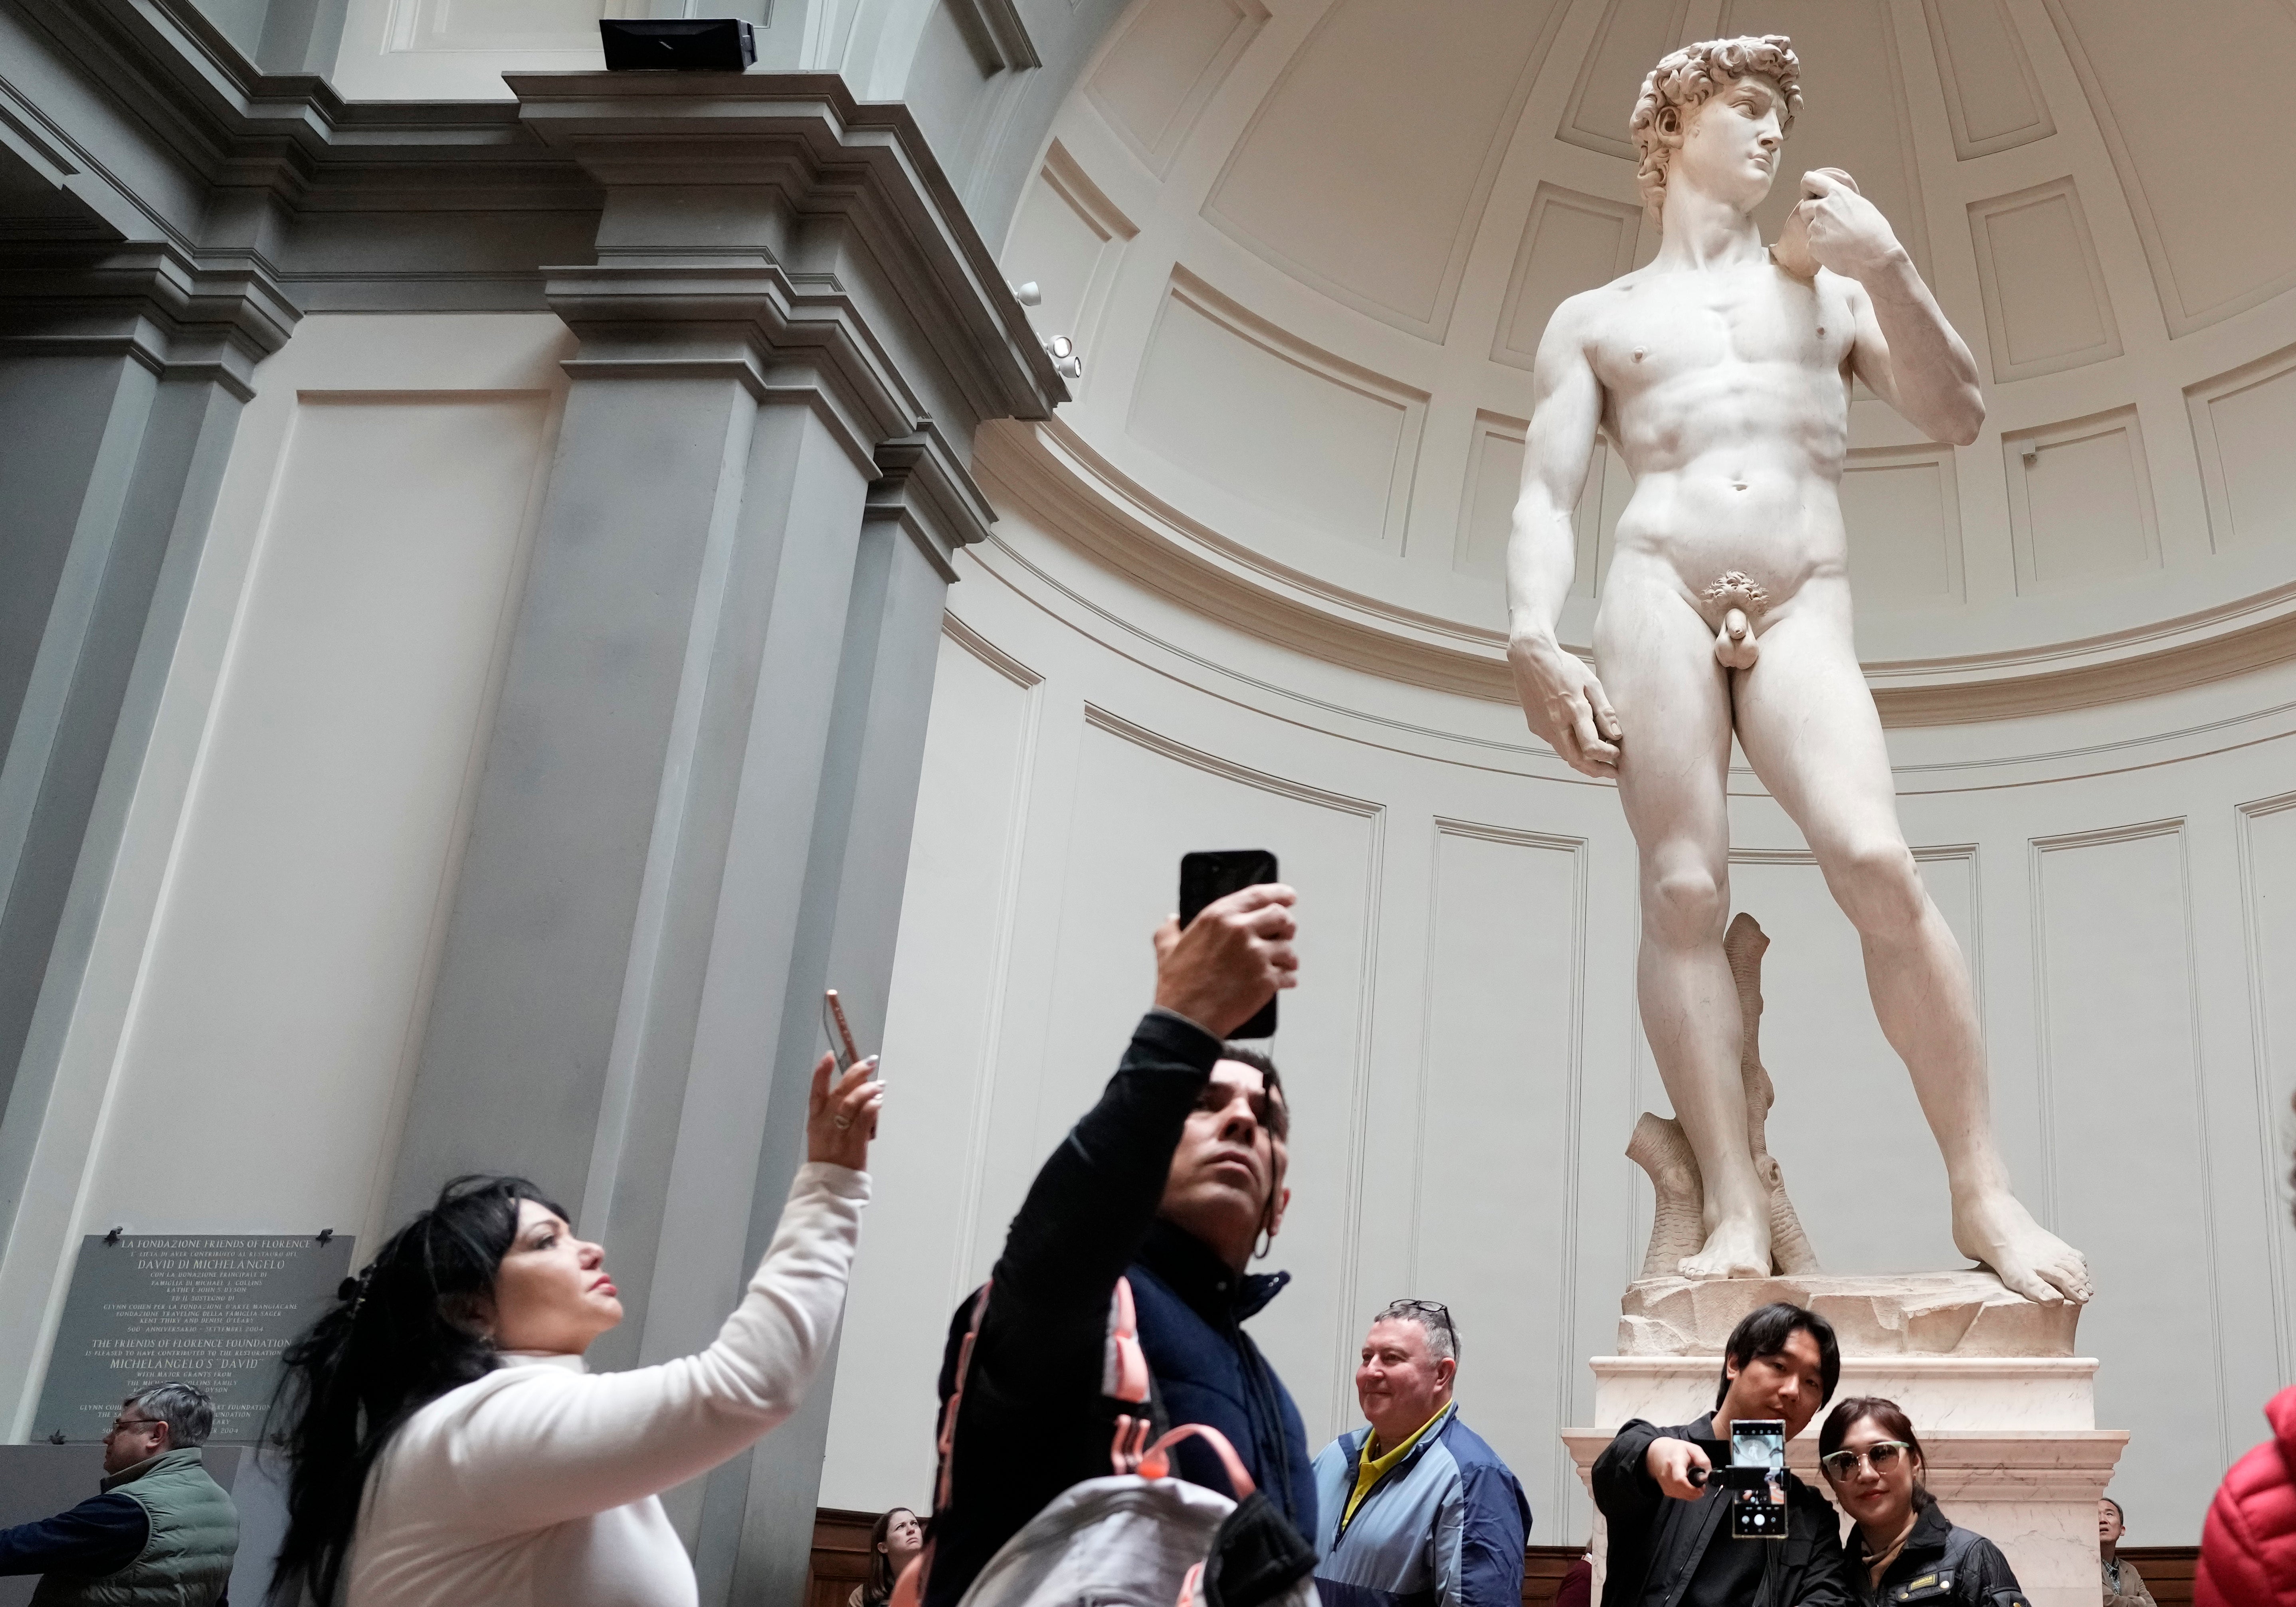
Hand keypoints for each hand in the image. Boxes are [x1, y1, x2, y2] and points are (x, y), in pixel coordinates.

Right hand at [806, 1052, 882, 1169]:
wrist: (829, 1186)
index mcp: (815, 1120)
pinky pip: (864, 1120)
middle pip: (839, 1092)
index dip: (821, 1072)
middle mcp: (825, 1123)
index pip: (815, 1092)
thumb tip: (857, 1090)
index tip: (829, 1055)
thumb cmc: (828, 1158)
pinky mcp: (854, 1144)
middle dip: (855, 1073)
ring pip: (852, 1103)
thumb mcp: (823, 1134)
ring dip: (867, 1089)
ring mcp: (839, 1133)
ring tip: (879, 1084)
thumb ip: (835, 1114)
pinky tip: (878, 1102)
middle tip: (870, 1062)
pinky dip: (872, 1107)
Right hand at [1151, 884, 1298, 1037]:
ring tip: (1283, 964)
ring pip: (1288, 948)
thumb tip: (1172, 919)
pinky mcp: (1266, 980)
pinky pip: (1289, 975)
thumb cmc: (1178, 985)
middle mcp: (1240, 930)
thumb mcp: (1166, 949)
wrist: (1187, 1020)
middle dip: (1287, 926)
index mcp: (1219, 916)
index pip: (1259, 895)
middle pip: (1281, 917)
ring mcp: (1256, 955)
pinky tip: (1284, 982)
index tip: (1289, 897)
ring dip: (1288, 956)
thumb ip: (1169, 929)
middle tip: (1285, 934)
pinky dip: (1288, 979)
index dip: (1279, 894)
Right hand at [1506, 635, 1619, 776]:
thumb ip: (1604, 710)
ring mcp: (1543, 728)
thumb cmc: (1563, 667)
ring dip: (1584, 761)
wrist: (1530, 658)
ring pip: (1565, 754)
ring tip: (1600, 760)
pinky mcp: (1536, 727)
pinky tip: (1579, 740)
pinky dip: (1570, 747)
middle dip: (1596, 771)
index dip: (1607, 756)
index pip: (1591, 747)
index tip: (1617, 753)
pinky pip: (1556, 743)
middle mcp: (1556, 723)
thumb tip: (1616, 734)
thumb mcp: (1591, 683)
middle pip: (1576, 760)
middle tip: (1611, 773)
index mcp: (1573, 710)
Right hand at [1645, 1436, 1710, 1501]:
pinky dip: (1686, 1494)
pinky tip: (1687, 1486)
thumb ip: (1703, 1461)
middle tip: (1701, 1486)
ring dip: (1692, 1494)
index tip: (1701, 1487)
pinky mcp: (1665, 1489)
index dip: (1692, 1488)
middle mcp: (1667, 1474)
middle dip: (1696, 1492)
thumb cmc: (1677, 1450)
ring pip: (1682, 1496)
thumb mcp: (1694, 1449)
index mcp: (1675, 1461)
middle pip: (1682, 1491)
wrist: (1657, 1452)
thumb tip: (1705, 1477)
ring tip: (1695, 1484)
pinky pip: (1679, 1496)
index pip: (1679, 1479)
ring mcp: (1664, 1483)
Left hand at [1791, 169, 1902, 281]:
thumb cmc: (1875, 232)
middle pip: (1805, 207)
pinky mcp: (1812, 244)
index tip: (1810, 193)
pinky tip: (1837, 250)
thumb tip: (1833, 199)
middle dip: (1812, 215)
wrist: (1874, 257)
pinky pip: (1812, 243)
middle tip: (1829, 225)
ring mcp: (1816, 226)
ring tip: (1838, 239)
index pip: (1810, 180)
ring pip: (1809, 227)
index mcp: (1837, 194)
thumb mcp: (1861, 206)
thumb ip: (1843, 200)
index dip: (1808, 187)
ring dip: (1818, 231)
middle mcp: (1823, 207)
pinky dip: (1821, 247)